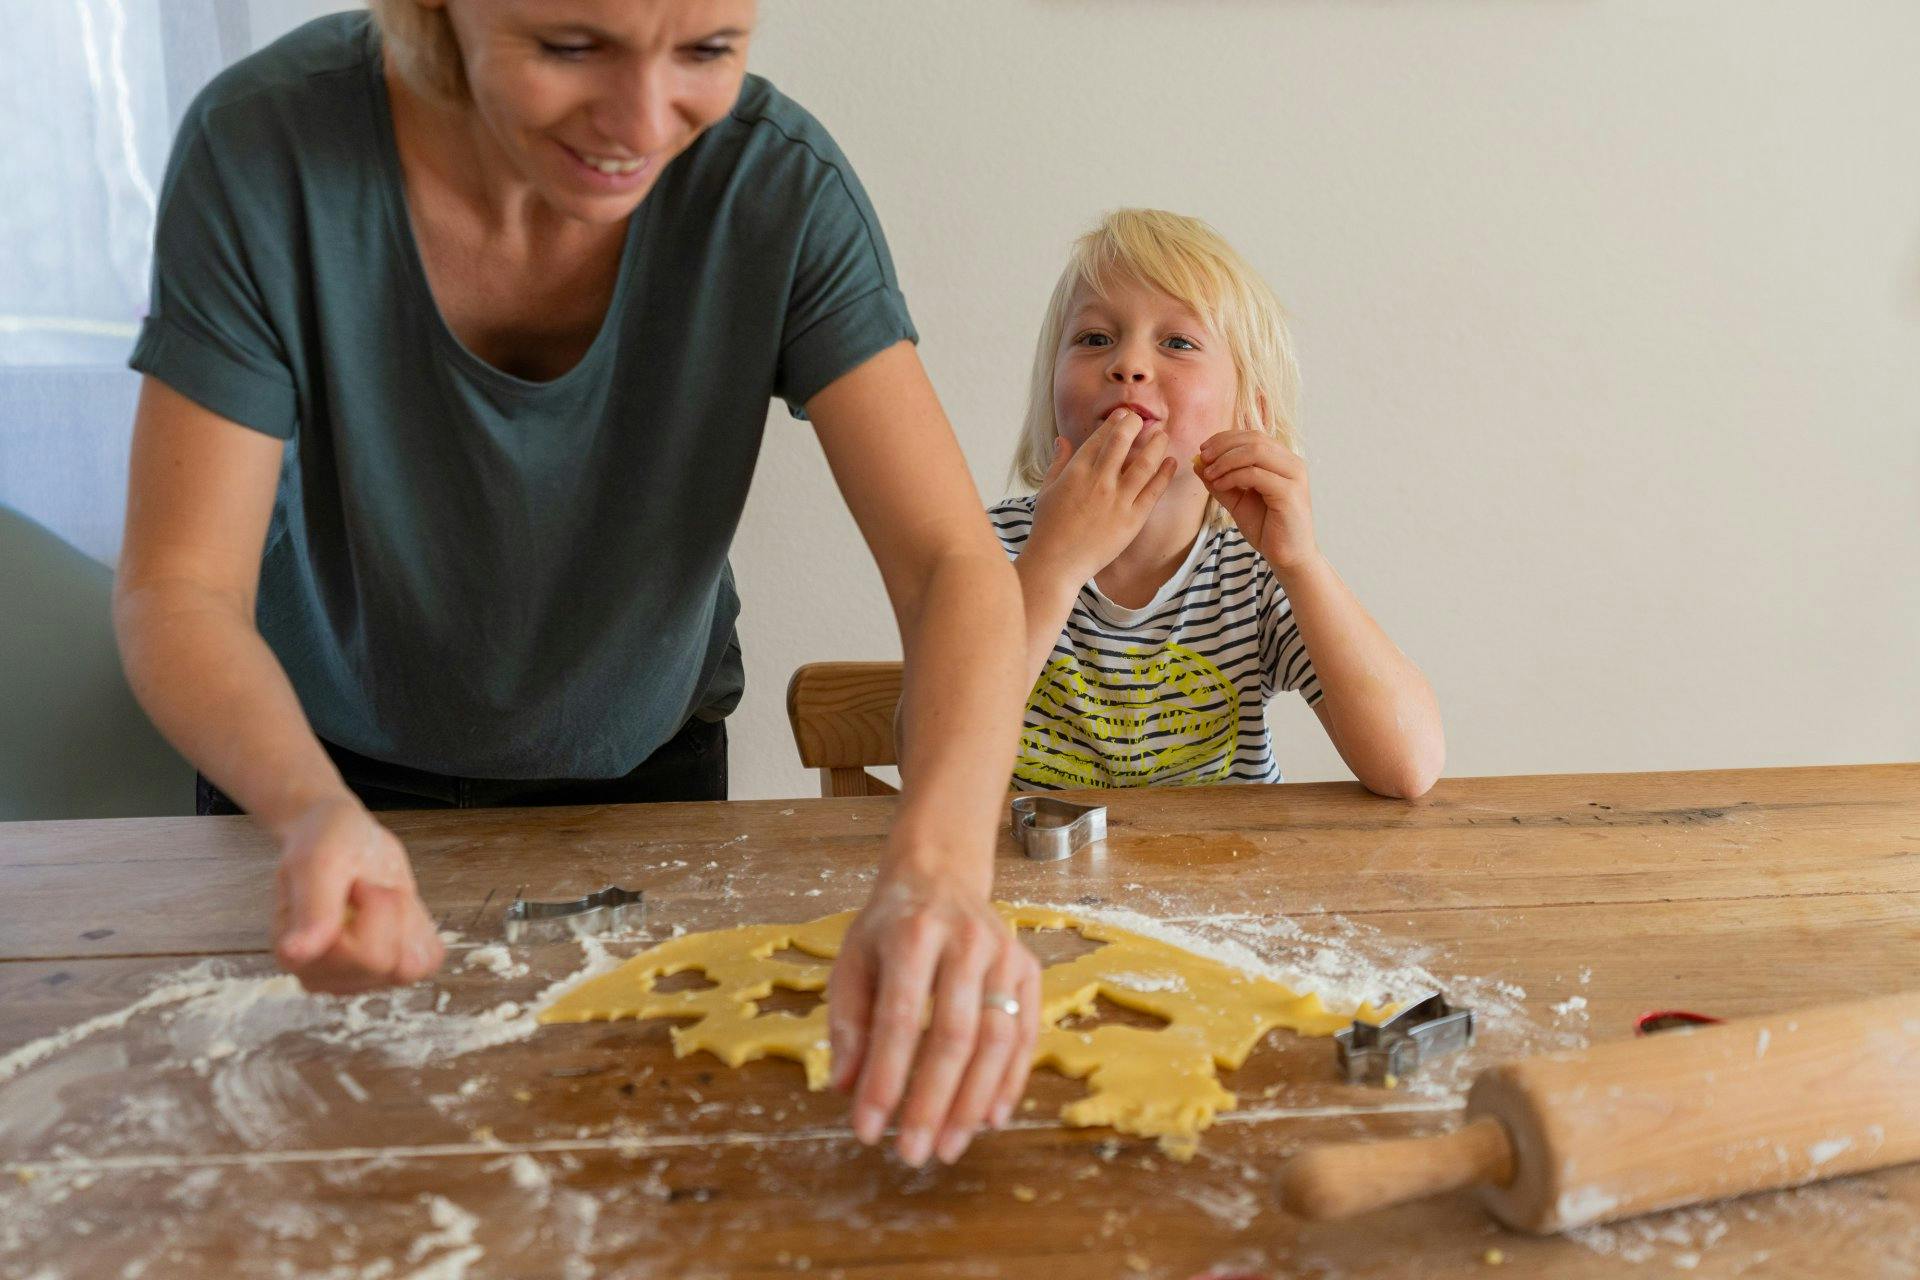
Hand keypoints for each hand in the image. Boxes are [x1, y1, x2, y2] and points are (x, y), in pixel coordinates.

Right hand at [271, 796, 443, 993]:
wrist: (345, 837)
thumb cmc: (326, 843)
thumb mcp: (319, 860)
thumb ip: (312, 907)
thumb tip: (295, 954)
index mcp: (297, 955)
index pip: (363, 955)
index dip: (373, 908)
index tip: (355, 882)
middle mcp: (324, 976)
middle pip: (387, 961)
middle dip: (389, 910)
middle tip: (366, 886)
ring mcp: (358, 979)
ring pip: (410, 965)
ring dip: (405, 919)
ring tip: (378, 897)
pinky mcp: (390, 973)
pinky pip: (428, 962)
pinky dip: (419, 928)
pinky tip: (394, 911)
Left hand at [827, 864, 1041, 1165]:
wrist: (941, 876)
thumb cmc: (889, 927)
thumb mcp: (852, 959)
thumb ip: (848, 1021)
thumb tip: (845, 1087)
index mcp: (910, 933)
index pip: (899, 1018)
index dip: (884, 1079)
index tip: (866, 1129)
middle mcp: (964, 940)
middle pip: (954, 1034)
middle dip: (932, 1102)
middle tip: (913, 1154)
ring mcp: (1004, 953)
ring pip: (997, 1039)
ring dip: (973, 1102)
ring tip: (948, 1146)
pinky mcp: (1029, 968)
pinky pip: (1025, 1034)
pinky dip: (1010, 1081)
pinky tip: (990, 1118)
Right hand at [1024, 409, 1176, 586]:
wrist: (1057, 563)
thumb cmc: (1048, 528)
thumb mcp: (1047, 490)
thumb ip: (1058, 462)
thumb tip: (1062, 440)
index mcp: (1076, 472)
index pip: (1100, 437)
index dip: (1115, 422)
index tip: (1125, 415)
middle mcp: (1099, 481)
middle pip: (1122, 442)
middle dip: (1135, 425)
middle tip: (1144, 420)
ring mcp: (1117, 500)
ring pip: (1144, 463)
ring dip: (1156, 445)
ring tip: (1163, 435)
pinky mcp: (1132, 520)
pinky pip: (1153, 491)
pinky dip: (1165, 474)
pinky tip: (1171, 462)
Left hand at [1195, 430, 1319, 578]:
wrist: (1287, 557)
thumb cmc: (1266, 528)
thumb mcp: (1237, 500)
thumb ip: (1221, 480)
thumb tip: (1198, 462)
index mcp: (1282, 461)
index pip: (1253, 436)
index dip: (1225, 438)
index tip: (1203, 450)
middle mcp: (1292, 464)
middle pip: (1254, 439)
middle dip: (1223, 446)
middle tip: (1203, 458)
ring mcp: (1293, 476)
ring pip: (1255, 451)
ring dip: (1226, 460)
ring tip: (1209, 473)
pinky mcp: (1289, 492)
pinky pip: (1255, 474)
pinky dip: (1233, 476)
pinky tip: (1220, 485)